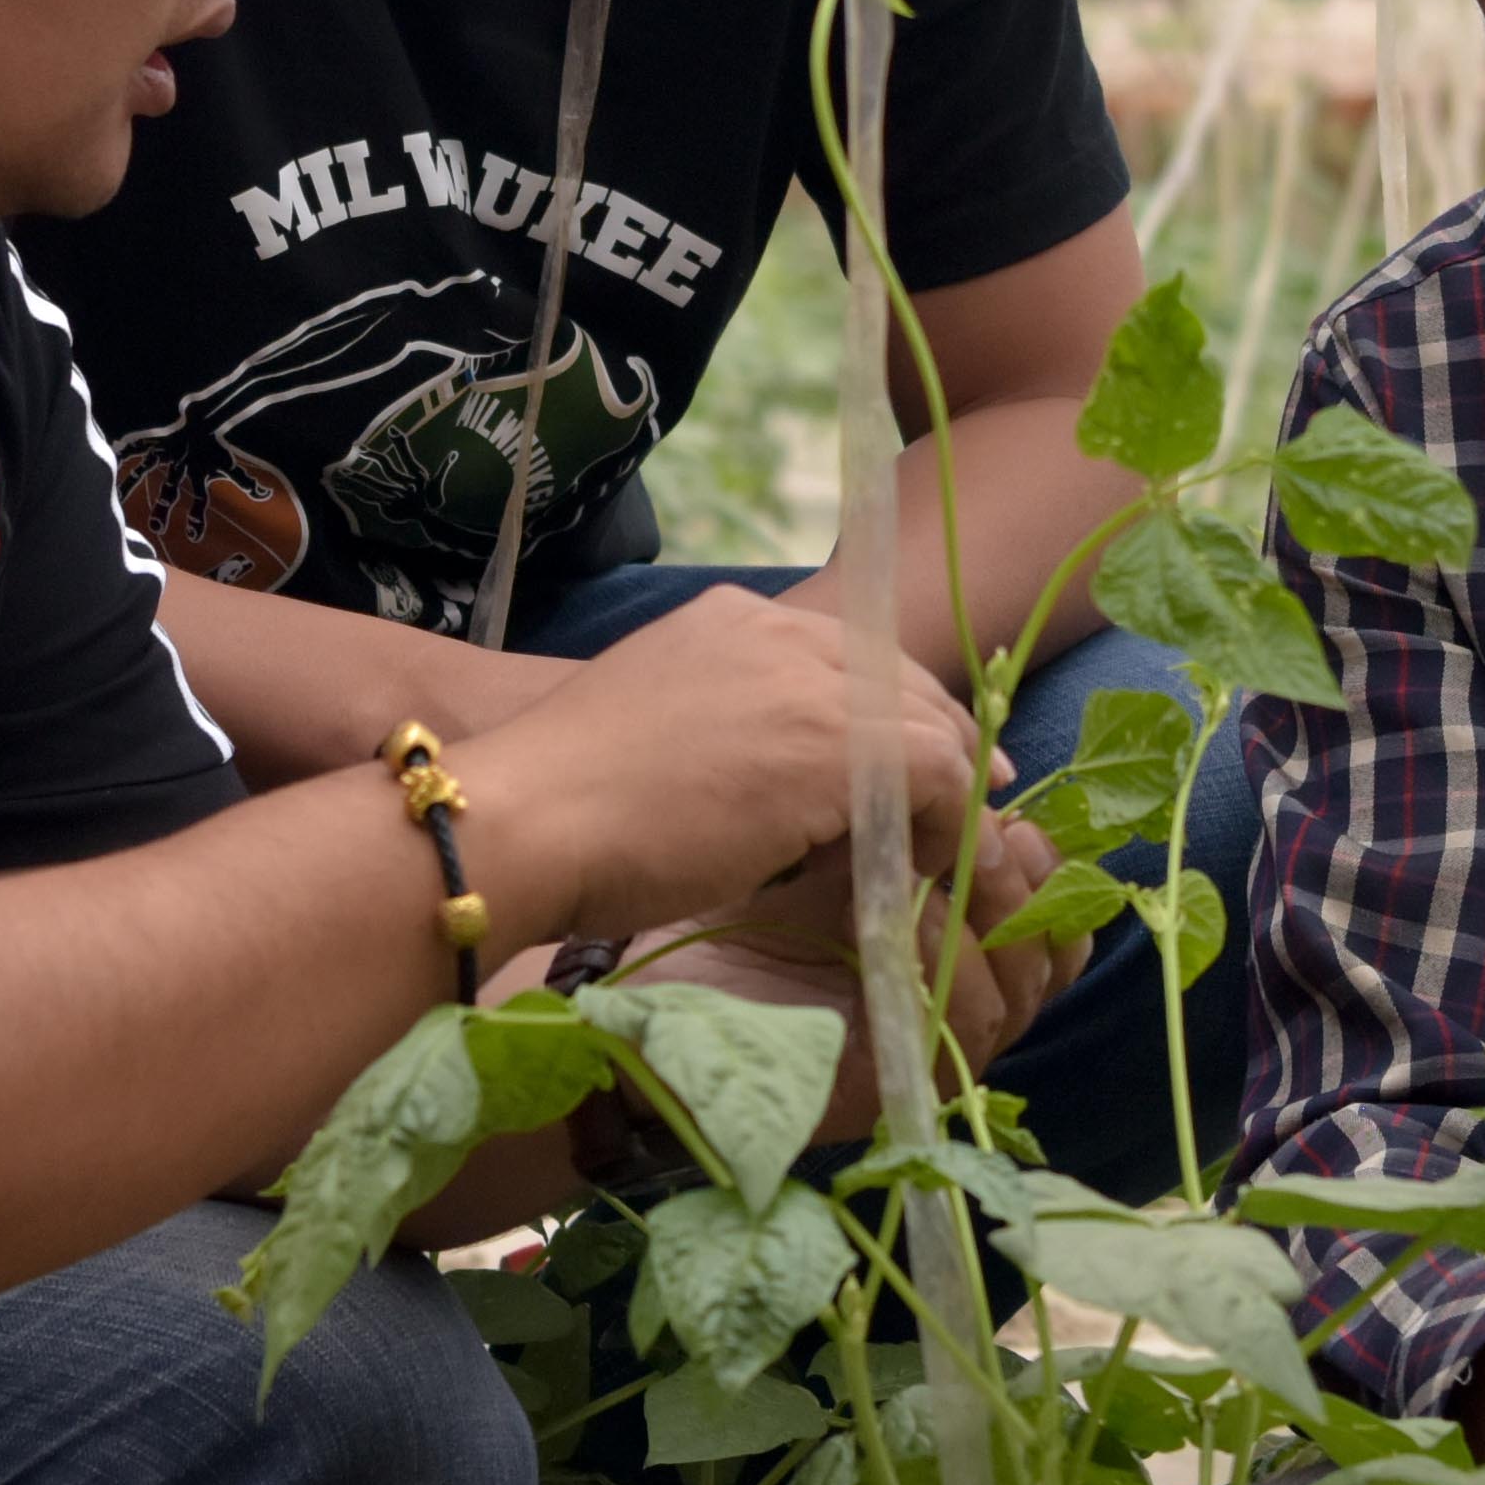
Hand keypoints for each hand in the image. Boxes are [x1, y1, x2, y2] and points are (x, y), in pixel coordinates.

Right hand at [440, 591, 976, 951]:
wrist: (522, 823)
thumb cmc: (563, 812)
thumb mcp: (661, 742)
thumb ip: (732, 739)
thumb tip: (790, 795)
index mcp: (727, 622)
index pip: (848, 655)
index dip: (896, 710)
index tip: (922, 764)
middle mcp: (774, 631)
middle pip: (901, 678)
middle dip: (940, 741)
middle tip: (962, 804)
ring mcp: (807, 683)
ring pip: (928, 724)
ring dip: (946, 791)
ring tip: (937, 851)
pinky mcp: (834, 744)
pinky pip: (935, 772)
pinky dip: (946, 819)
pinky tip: (922, 863)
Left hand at [616, 812, 1079, 1141]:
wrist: (650, 998)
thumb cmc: (726, 917)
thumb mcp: (821, 845)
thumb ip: (889, 808)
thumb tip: (952, 748)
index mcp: (948, 935)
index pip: (1046, 901)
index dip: (1038, 850)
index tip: (1000, 795)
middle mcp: (954, 990)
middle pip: (1055, 941)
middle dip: (1032, 877)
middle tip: (994, 830)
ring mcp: (933, 1041)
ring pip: (1026, 981)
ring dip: (997, 912)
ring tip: (951, 861)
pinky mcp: (904, 1082)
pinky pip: (966, 1024)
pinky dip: (950, 963)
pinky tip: (910, 916)